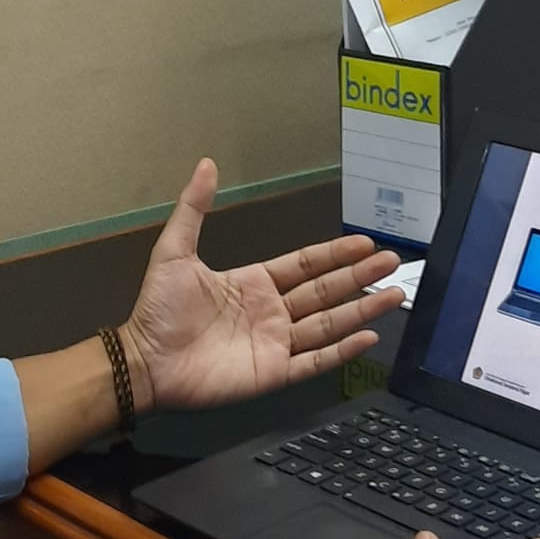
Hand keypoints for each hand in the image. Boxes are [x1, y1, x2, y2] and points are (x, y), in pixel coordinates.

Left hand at [120, 158, 404, 410]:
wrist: (145, 361)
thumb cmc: (156, 310)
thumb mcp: (174, 251)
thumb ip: (194, 208)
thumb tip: (206, 165)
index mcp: (254, 283)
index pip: (305, 265)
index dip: (335, 254)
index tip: (364, 243)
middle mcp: (271, 312)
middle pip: (326, 291)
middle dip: (360, 276)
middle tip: (392, 262)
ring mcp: (276, 343)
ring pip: (329, 324)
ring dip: (362, 310)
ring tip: (394, 296)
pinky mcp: (274, 373)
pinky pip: (316, 361)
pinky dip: (343, 350)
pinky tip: (368, 338)